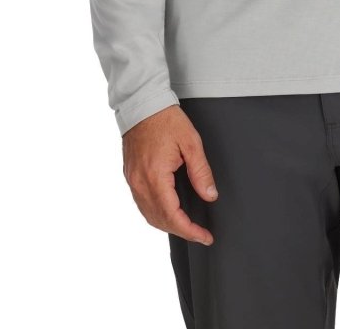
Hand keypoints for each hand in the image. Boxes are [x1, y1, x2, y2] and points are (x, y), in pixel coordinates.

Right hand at [122, 104, 218, 245]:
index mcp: (155, 176)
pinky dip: (156, 213)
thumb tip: (209, 195)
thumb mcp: (191, 142)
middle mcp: (140, 182)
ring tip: (186, 225)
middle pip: (159, 220)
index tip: (205, 237)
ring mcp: (132, 180)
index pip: (173, 216)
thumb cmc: (166, 119)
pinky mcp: (130, 175)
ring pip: (148, 215)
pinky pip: (142, 203)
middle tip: (200, 233)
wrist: (142, 104)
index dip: (190, 231)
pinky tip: (168, 210)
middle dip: (181, 231)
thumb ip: (201, 172)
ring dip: (167, 224)